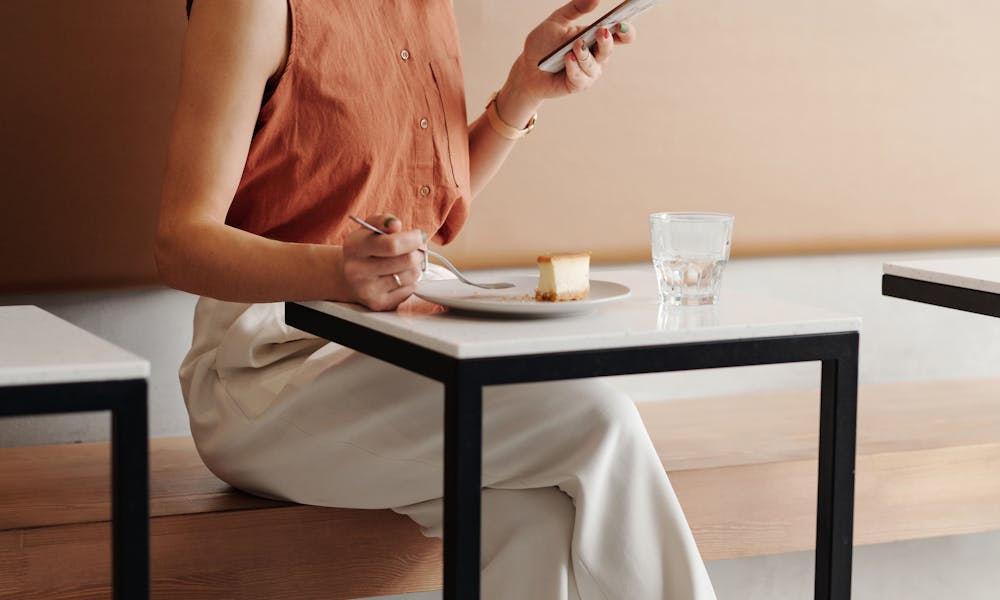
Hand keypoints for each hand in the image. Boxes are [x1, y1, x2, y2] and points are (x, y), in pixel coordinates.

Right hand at [341, 214, 424, 310]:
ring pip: (411, 275)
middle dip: (418, 252)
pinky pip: (409, 290)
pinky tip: (399, 277)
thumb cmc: (366, 248)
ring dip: (414, 267)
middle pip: (406, 261)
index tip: (419, 236)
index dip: (413, 239)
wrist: (350, 276)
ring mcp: (366, 290)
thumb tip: (395, 224)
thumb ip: (383, 221)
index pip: (392, 245)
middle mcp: (356, 270)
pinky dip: (410, 282)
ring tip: (405, 263)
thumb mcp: (369, 228)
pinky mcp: (378, 304)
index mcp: (354, 247)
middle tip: (417, 249)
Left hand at [496, 0, 637, 124]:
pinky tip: (567, 58)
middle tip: (601, 31)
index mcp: (596, 38)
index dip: (626, 31)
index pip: (620, 35)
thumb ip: (576, 8)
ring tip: (575, 46)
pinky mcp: (578, 85)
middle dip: (607, 41)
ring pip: (595, 65)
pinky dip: (574, 67)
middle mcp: (596, 56)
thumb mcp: (557, 21)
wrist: (527, 69)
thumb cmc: (543, 45)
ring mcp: (589, 72)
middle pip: (610, 49)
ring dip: (585, 55)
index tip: (623, 23)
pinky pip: (581, 77)